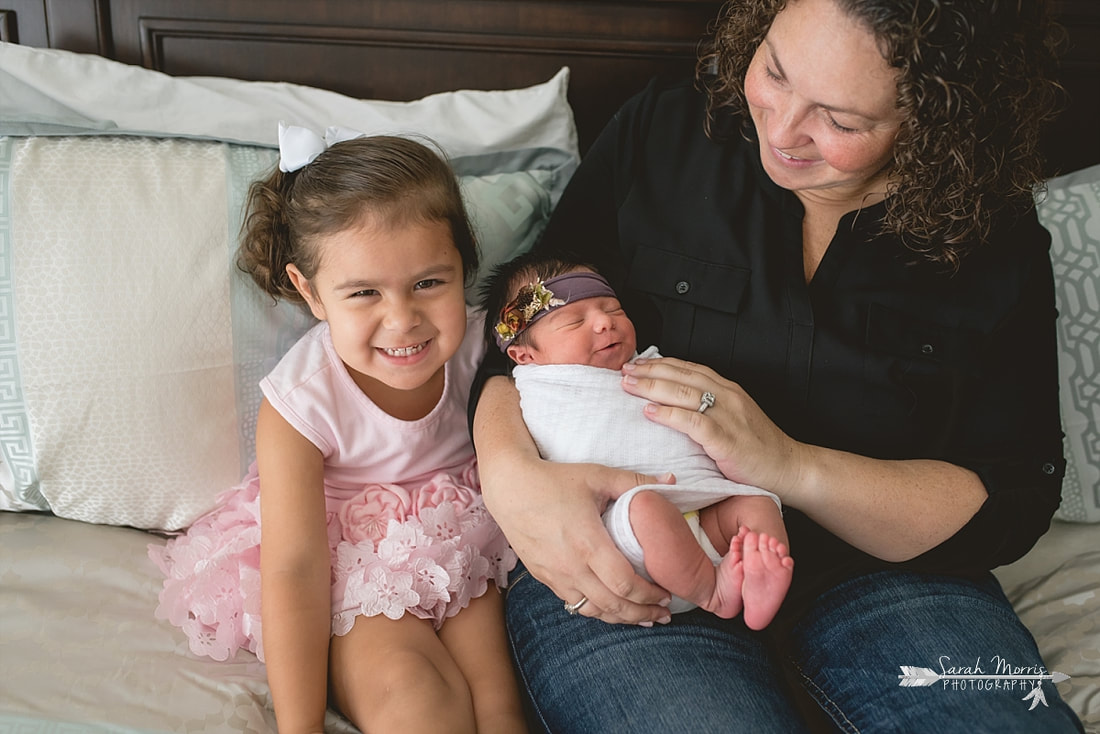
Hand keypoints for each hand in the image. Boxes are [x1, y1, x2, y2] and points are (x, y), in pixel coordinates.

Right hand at [473, 376, 671, 624]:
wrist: (509, 487)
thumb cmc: (554, 479)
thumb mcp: (598, 475)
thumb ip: (636, 482)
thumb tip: (674, 480)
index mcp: (588, 543)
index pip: (625, 584)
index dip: (649, 596)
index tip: (667, 594)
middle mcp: (571, 566)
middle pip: (612, 605)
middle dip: (642, 614)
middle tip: (664, 615)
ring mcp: (555, 575)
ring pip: (592, 611)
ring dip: (620, 618)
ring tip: (643, 618)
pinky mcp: (543, 577)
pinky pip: (574, 603)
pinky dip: (597, 610)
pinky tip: (610, 608)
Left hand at [620, 356, 802, 500]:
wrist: (789, 467)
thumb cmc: (758, 447)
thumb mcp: (733, 418)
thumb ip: (709, 408)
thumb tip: (674, 404)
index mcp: (728, 389)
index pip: (687, 368)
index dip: (659, 363)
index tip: (635, 363)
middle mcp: (727, 396)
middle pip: (681, 376)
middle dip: (648, 371)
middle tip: (623, 371)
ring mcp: (728, 416)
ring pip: (683, 393)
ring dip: (651, 387)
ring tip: (628, 386)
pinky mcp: (726, 439)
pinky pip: (692, 422)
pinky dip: (669, 414)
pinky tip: (650, 412)